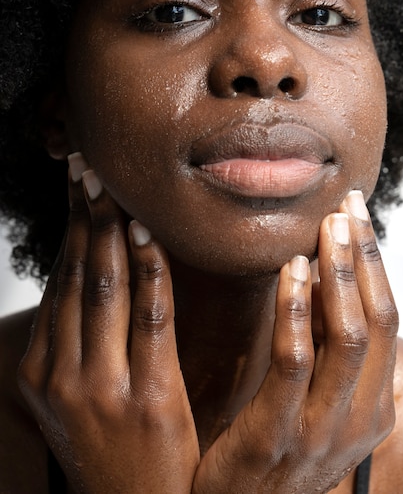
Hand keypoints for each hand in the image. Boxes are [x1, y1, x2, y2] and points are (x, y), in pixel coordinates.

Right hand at [18, 154, 198, 492]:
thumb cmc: (113, 447)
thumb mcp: (77, 396)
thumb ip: (81, 340)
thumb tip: (93, 275)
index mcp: (40, 370)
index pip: (59, 283)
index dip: (69, 230)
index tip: (77, 188)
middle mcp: (60, 373)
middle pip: (77, 276)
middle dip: (84, 217)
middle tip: (89, 170)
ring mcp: (98, 387)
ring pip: (104, 288)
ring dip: (109, 231)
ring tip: (113, 188)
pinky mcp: (145, 396)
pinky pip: (148, 316)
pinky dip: (148, 268)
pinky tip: (147, 232)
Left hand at [192, 190, 397, 492]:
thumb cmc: (276, 449)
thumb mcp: (317, 403)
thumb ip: (327, 353)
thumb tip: (331, 286)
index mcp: (373, 405)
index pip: (388, 320)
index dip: (376, 264)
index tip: (358, 217)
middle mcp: (359, 416)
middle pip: (377, 320)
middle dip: (364, 258)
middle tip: (346, 208)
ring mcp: (322, 427)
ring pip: (347, 336)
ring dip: (340, 275)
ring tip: (327, 228)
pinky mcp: (277, 432)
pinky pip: (295, 360)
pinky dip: (298, 310)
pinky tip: (292, 270)